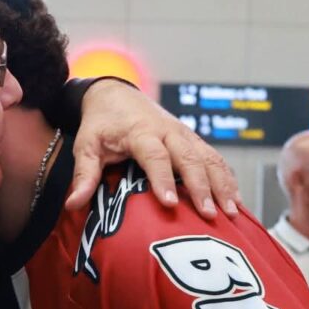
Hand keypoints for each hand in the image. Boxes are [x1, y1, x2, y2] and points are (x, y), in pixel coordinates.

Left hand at [66, 80, 239, 218]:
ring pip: (209, 158)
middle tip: (209, 214)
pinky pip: (214, 158)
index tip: (169, 204)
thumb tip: (72, 204)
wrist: (114, 94)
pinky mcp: (193, 139)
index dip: (162, 180)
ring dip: (222, 184)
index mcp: (141, 132)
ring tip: (232, 212)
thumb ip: (84, 174)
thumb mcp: (86, 145)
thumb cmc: (100, 124)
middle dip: (202, 187)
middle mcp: (167, 131)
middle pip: (189, 158)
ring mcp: (184, 134)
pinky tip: (236, 202)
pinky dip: (227, 179)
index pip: (154, 156)